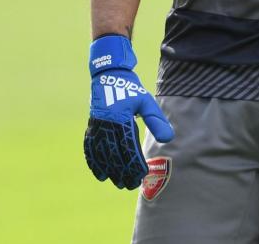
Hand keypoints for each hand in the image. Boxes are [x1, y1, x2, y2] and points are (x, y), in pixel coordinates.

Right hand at [84, 34, 174, 189]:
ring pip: (101, 153)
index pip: (128, 148)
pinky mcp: (91, 125)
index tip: (142, 175)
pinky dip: (93, 161)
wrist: (108, 74)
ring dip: (108, 170)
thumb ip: (156, 120)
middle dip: (122, 172)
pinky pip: (90, 147)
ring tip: (116, 182)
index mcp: (120, 119)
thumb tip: (168, 139)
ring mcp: (96, 125)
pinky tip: (98, 172)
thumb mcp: (146, 101)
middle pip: (113, 154)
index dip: (135, 163)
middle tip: (130, 185)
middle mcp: (106, 124)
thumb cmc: (130, 87)